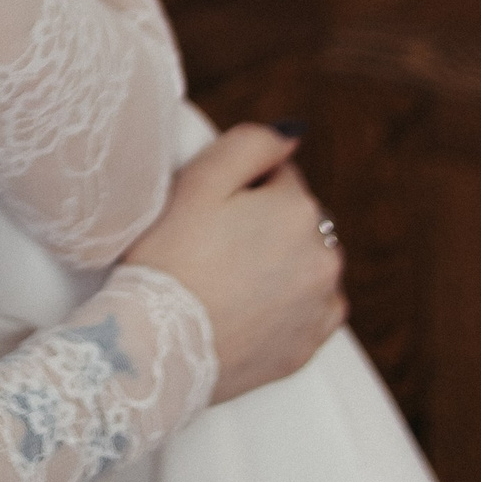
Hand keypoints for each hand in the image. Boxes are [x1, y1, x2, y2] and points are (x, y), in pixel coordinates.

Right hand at [123, 125, 347, 403]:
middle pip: (294, 221)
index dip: (238, 189)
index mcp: (299, 209)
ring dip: (277, 265)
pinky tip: (244, 309)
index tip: (207, 212)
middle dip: (262, 226)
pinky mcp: (308, 346)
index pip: (279, 176)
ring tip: (223, 281)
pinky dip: (284, 307)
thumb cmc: (168, 261)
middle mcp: (324, 256)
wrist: (156, 348)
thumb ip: (252, 143)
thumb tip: (293, 133)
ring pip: (303, 265)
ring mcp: (319, 305)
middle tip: (208, 247)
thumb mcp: (198, 181)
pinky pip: (307, 312)